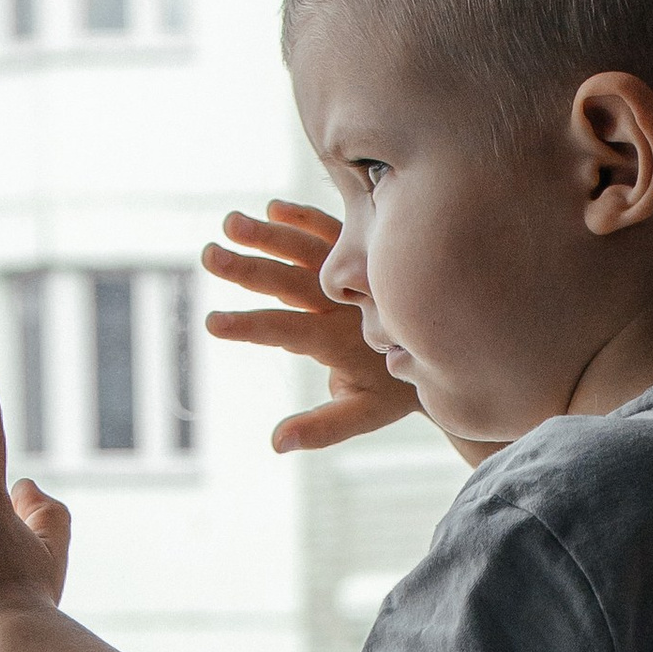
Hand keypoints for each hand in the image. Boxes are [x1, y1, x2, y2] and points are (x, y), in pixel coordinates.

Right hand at [202, 200, 420, 453]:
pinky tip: (274, 208)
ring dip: (269, 235)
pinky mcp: (361, 256)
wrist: (443, 354)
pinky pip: (333, 233)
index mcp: (339, 340)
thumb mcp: (361, 414)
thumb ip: (320, 428)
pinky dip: (307, 218)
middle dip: (247, 269)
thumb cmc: (393, 390)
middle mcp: (345, 303)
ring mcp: (353, 275)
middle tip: (209, 256)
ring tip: (230, 222)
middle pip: (290, 281)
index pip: (286, 331)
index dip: (249, 327)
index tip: (211, 324)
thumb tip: (275, 444)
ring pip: (307, 250)